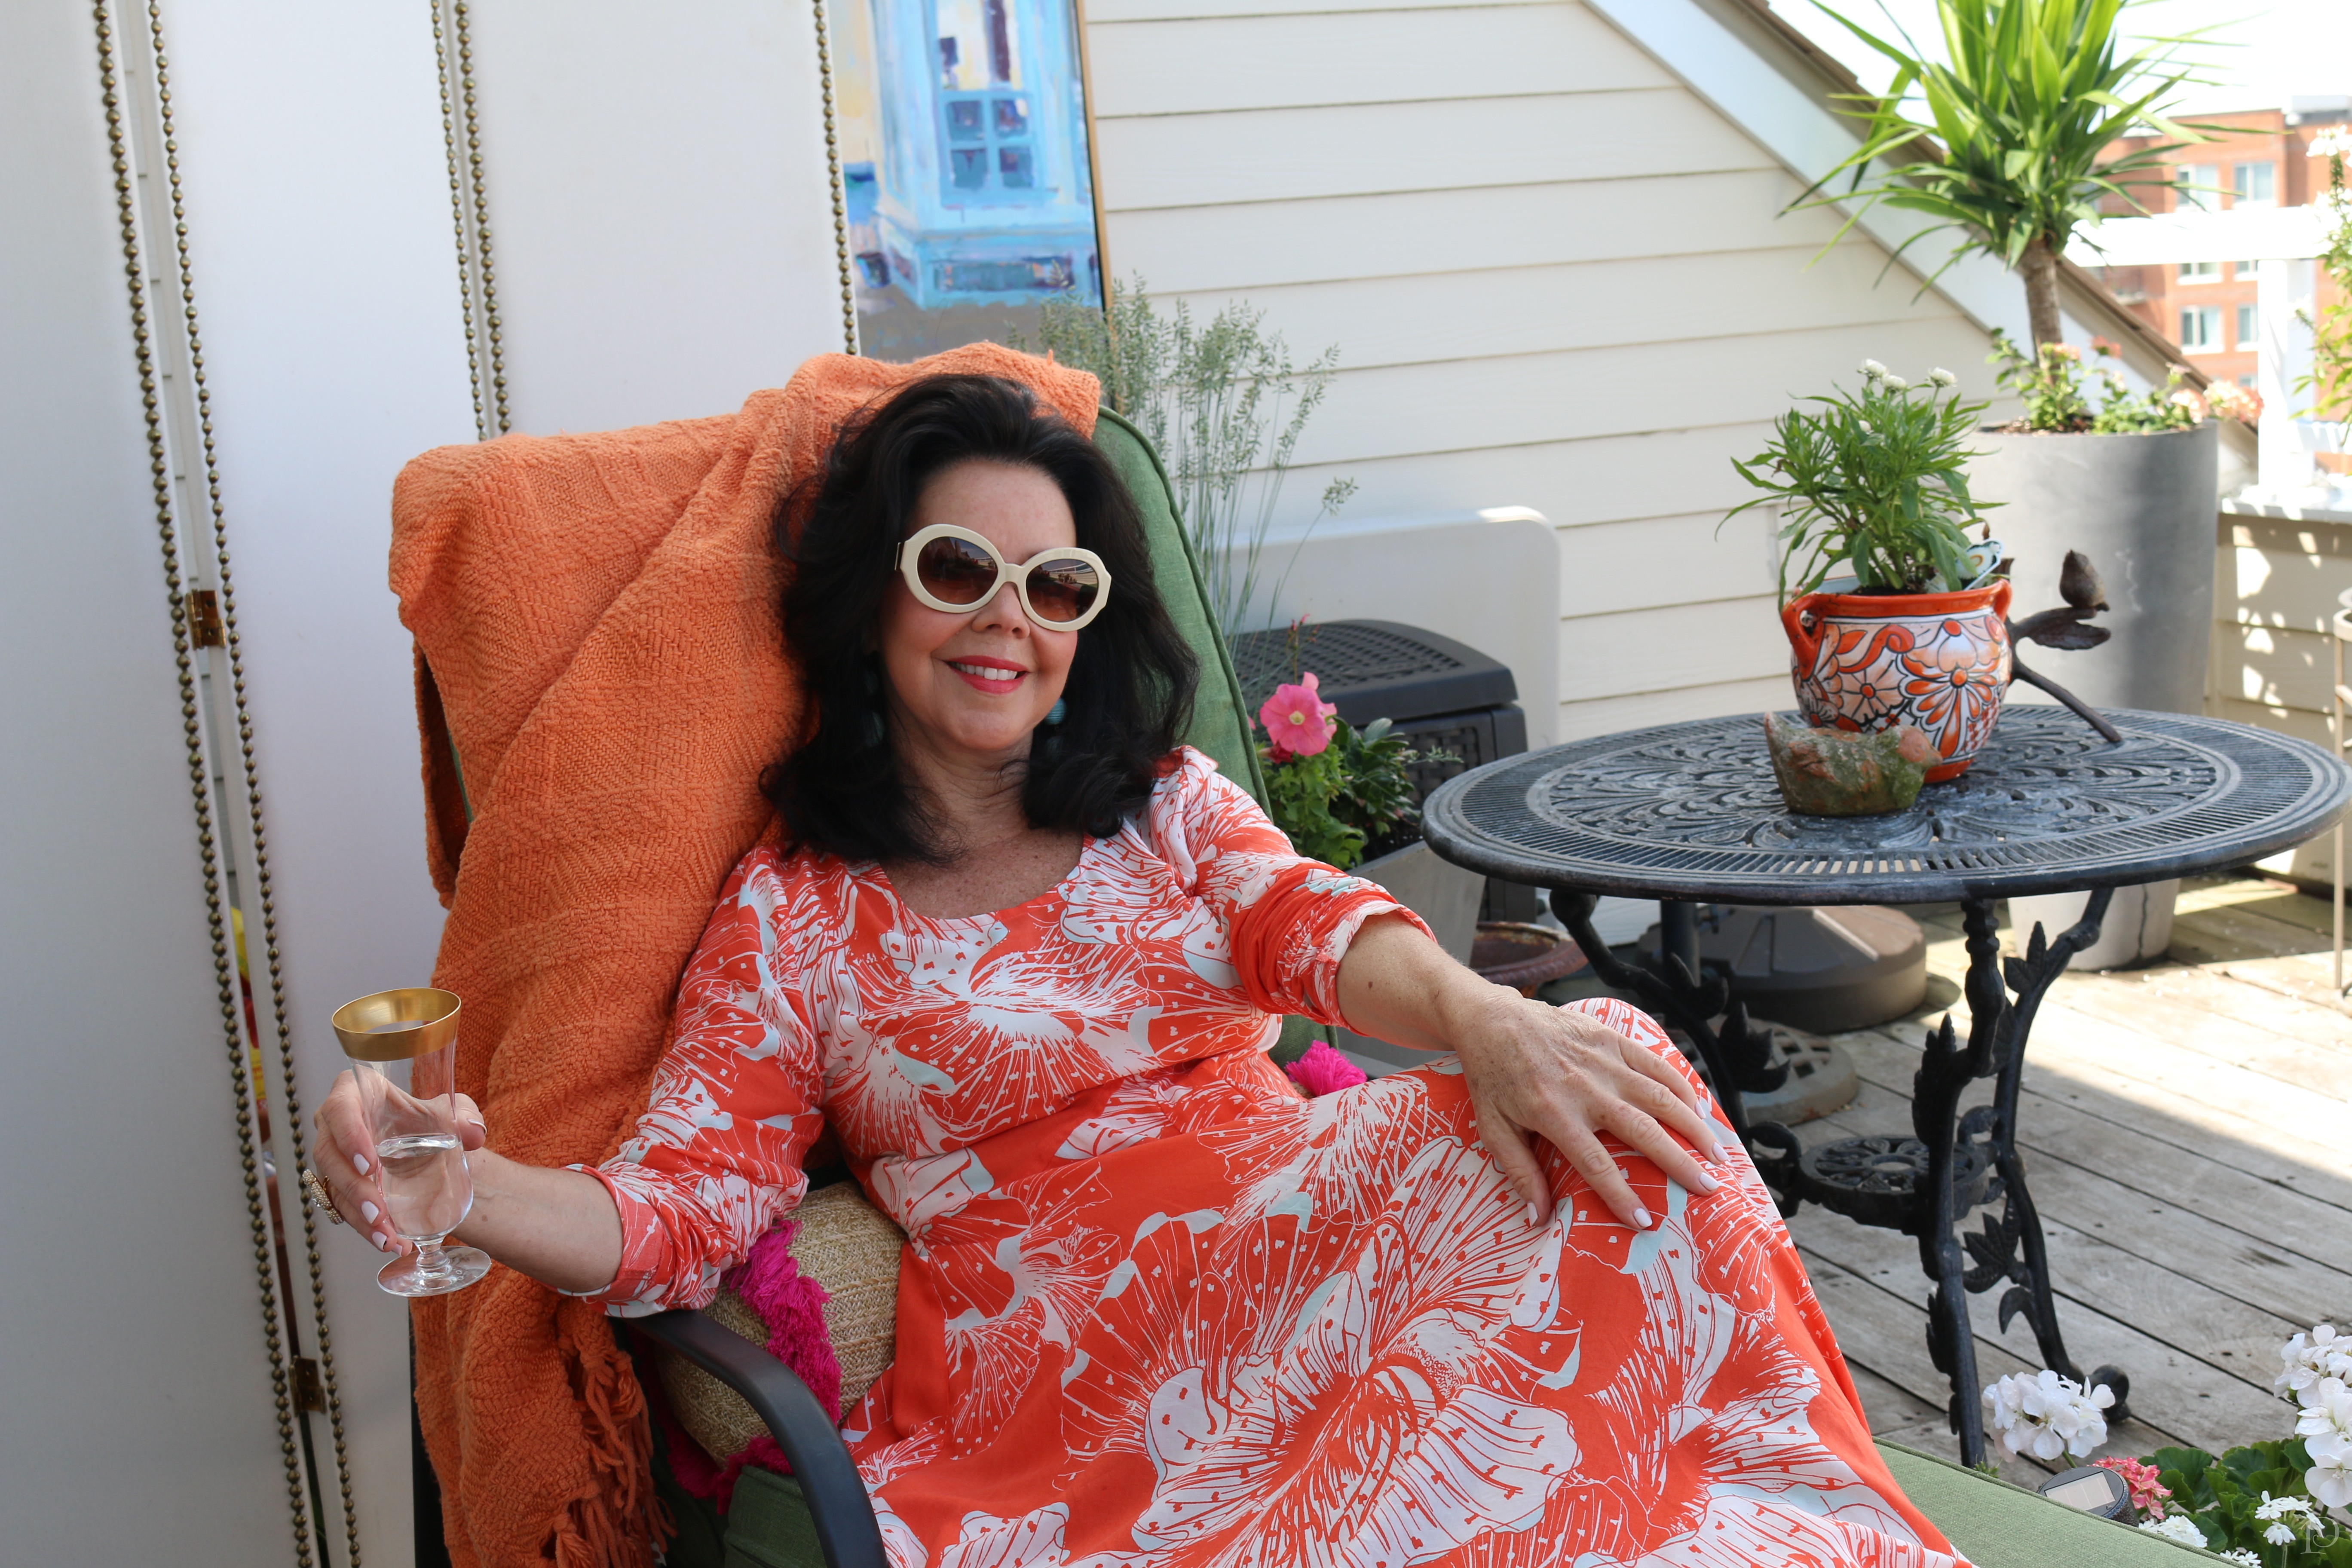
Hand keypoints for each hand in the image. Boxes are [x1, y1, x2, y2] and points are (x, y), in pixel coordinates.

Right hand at [311, 1070, 486, 1256]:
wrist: (420, 1140)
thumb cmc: (422, 1115)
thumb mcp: (446, 1110)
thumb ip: (463, 1116)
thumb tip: (473, 1133)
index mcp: (354, 1092)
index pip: (340, 1110)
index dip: (349, 1136)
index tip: (369, 1164)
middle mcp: (333, 1124)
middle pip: (329, 1156)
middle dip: (354, 1189)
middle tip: (379, 1214)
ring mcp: (333, 1156)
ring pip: (333, 1188)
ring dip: (358, 1217)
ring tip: (387, 1239)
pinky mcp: (337, 1184)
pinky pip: (343, 1207)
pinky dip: (365, 1228)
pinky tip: (390, 1242)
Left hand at [1450, 992, 1725, 1230]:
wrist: (1493, 1019)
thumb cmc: (1492, 1078)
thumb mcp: (1493, 1128)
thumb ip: (1519, 1173)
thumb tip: (1538, 1219)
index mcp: (1554, 1114)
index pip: (1596, 1164)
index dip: (1622, 1195)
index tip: (1646, 1222)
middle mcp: (1585, 1088)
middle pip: (1643, 1131)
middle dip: (1679, 1163)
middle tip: (1707, 1189)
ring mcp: (1602, 1061)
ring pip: (1659, 1096)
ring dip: (1693, 1126)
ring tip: (1717, 1155)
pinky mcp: (1612, 1039)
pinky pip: (1655, 1064)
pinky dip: (1682, 1086)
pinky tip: (1700, 1109)